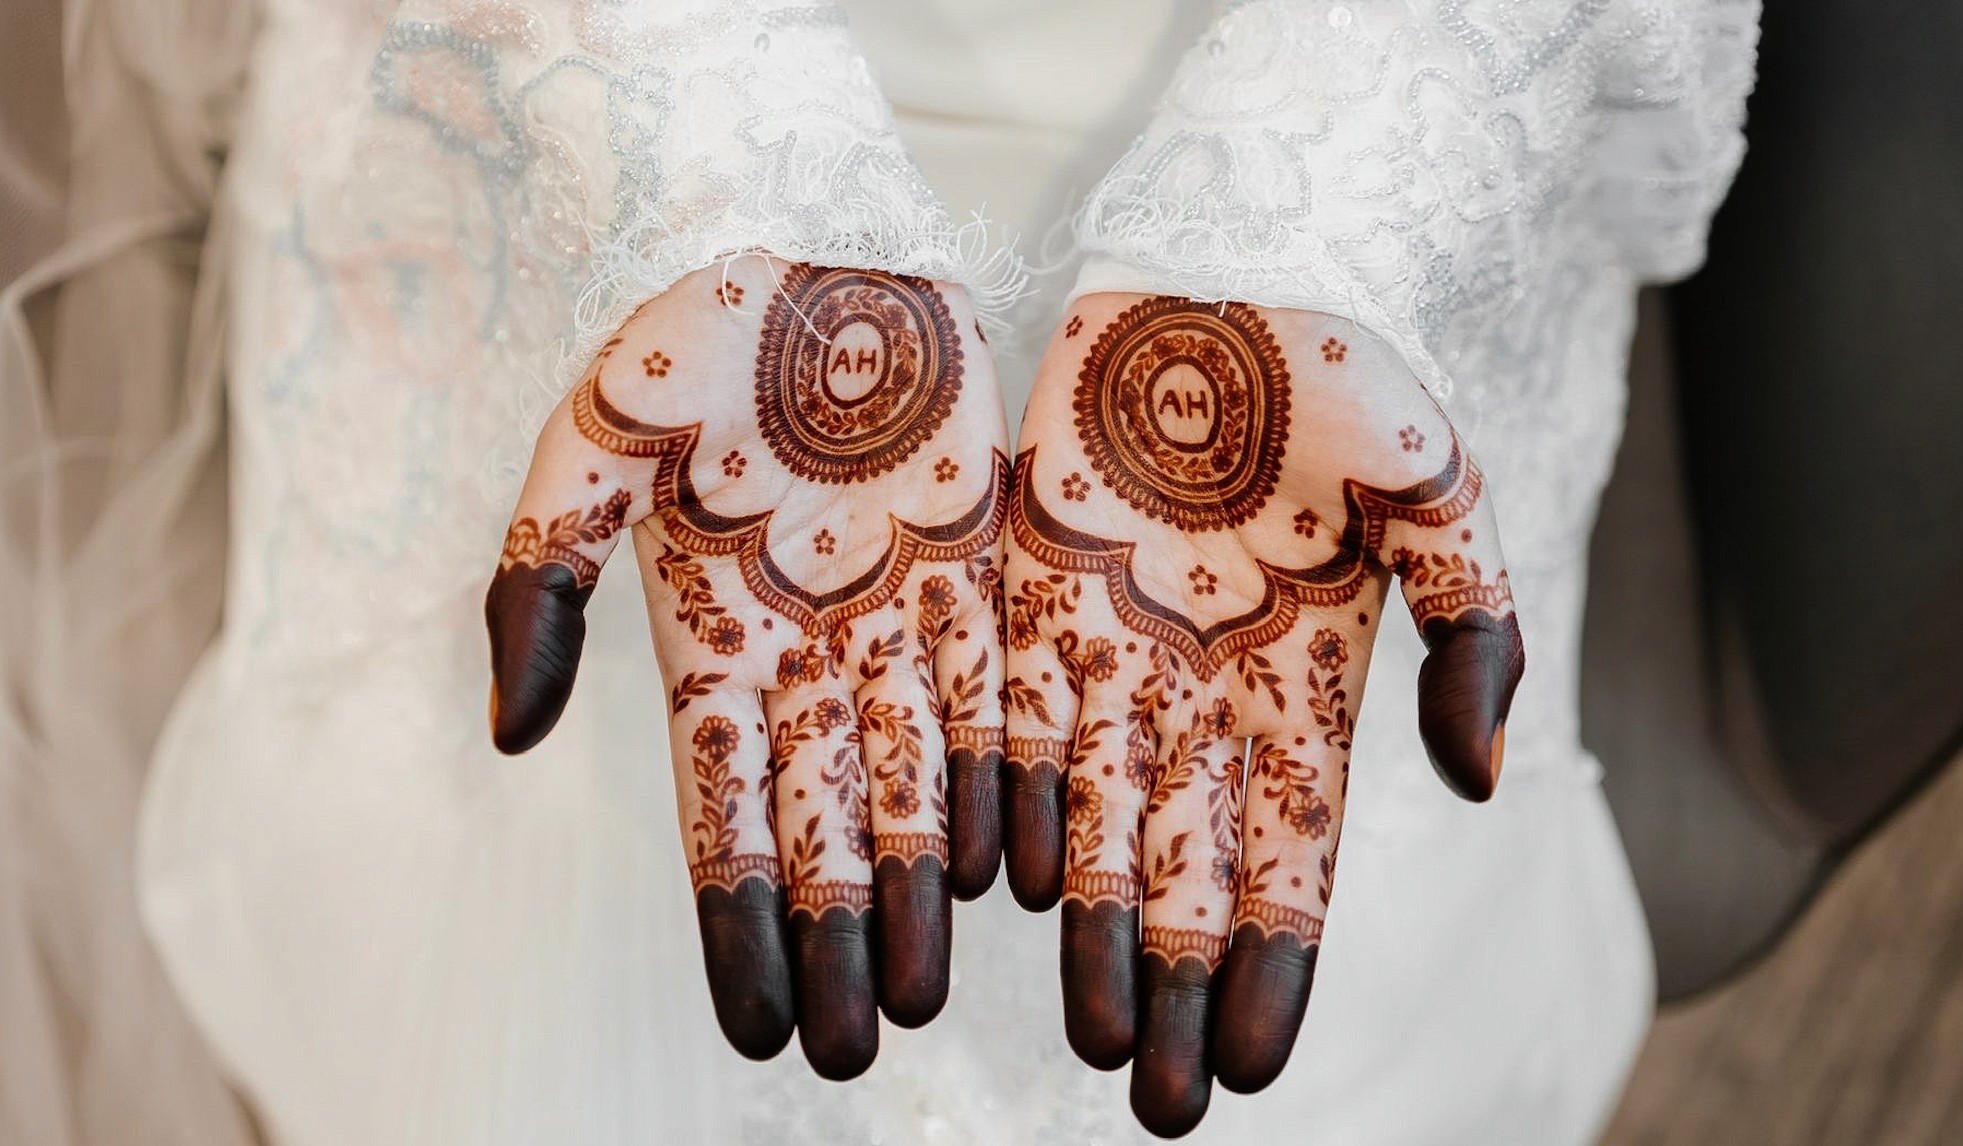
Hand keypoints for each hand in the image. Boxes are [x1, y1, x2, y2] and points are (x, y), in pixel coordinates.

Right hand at [485, 261, 1006, 1077]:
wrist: (819, 240)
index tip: (751, 1027)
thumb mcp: (588, 444)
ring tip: (927, 995)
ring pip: (915, 778)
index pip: (717, 808)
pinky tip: (1015, 876)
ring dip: (918, 890)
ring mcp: (902, 619)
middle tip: (854, 1052)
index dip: (733, 918)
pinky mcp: (988, 575)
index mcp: (713, 640)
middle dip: (834, 935)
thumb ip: (538, 584)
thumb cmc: (691, 337)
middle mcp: (811, 652)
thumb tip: (508, 737)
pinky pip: (1002, 698)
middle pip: (824, 818)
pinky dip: (1005, 784)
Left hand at [1001, 295, 1523, 1134]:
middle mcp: (1202, 699)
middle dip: (1178, 987)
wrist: (1211, 276)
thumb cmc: (1337, 378)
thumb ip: (1476, 630)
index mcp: (1303, 689)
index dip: (1276, 963)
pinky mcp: (1025, 604)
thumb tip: (1483, 780)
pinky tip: (1000, 893)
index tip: (1253, 1068)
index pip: (1293, 858)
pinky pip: (1010, 724)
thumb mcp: (1441, 488)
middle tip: (1159, 1105)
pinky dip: (1007, 804)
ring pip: (1094, 821)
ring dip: (1093, 931)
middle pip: (1188, 871)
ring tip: (1092, 1035)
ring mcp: (1109, 657)